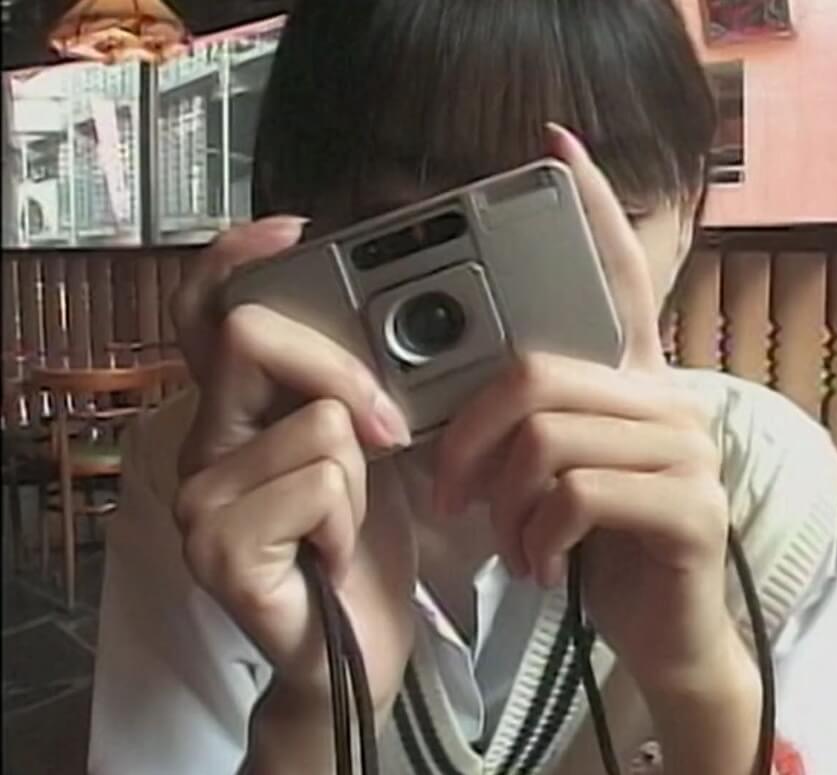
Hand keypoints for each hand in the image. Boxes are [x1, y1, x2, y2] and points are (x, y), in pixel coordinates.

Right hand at [170, 218, 416, 709]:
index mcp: (236, 412)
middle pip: (252, 335)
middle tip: (388, 431)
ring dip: (361, 476)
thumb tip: (390, 330)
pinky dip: (348, 519)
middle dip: (343, 374)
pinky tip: (333, 554)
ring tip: (346, 520)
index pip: (206, 313)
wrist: (356, 644)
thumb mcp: (368, 448)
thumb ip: (353, 390)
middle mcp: (203, 444)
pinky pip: (319, 486)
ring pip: (314, 423)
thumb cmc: (362, 542)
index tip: (291, 230)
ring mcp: (200, 498)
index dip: (236, 259)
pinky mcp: (219, 548)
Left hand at [433, 125, 734, 691]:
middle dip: (468, 437)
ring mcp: (688, 449)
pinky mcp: (692, 506)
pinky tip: (541, 564)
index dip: (595, 208)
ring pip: (548, 437)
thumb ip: (526, 425)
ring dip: (502, 501)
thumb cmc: (596, 547)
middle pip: (538, 371)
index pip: (621, 276)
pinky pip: (576, 494)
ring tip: (509, 540)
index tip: (559, 145)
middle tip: (449, 491)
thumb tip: (452, 403)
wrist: (662, 633)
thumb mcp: (552, 475)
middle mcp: (668, 399)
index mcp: (632, 381)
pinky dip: (535, 536)